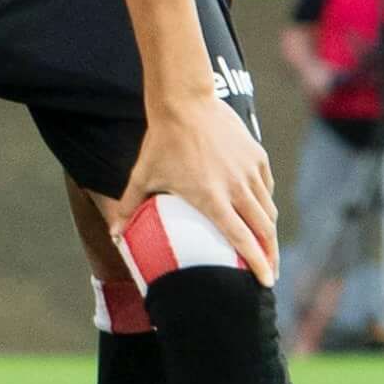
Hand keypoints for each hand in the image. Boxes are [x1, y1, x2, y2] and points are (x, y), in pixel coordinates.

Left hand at [118, 89, 279, 282]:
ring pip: (267, 209)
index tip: (265, 282)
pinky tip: (260, 213)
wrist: (185, 102)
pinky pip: (266, 188)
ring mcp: (250, 171)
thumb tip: (114, 236)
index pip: (241, 238)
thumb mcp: (142, 176)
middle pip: (263, 230)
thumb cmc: (161, 142)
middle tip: (270, 274)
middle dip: (270, 256)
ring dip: (269, 232)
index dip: (256, 263)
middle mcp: (237, 187)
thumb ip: (129, 208)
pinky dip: (264, 203)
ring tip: (267, 248)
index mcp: (212, 198)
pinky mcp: (257, 156)